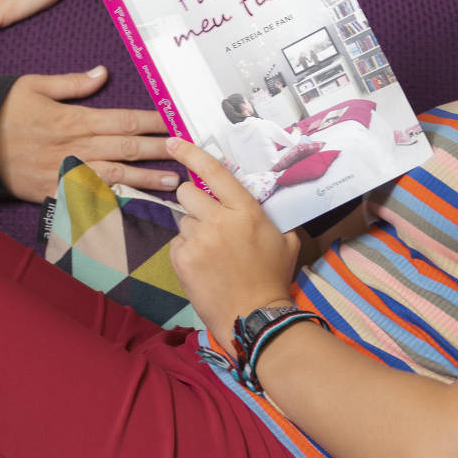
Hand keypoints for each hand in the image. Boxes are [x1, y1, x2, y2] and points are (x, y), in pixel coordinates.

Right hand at [0, 68, 181, 201]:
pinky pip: (91, 199)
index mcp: (74, 120)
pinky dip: (115, 203)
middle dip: (160, 151)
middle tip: (187, 154)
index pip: (123, 120)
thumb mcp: (34, 85)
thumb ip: (72, 83)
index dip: (152, 121)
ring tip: (173, 183)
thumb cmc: (1, 111)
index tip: (173, 121)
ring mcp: (67, 173)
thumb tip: (102, 73)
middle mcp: (75, 147)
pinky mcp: (55, 193)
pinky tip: (135, 205)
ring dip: (147, 180)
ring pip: (116, 177)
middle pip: (127, 150)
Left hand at [164, 138, 298, 337]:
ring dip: (194, 232)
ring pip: (183, 221)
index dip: (190, 152)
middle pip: (186, 193)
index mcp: (246, 210)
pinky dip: (188, 253)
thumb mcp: (285, 241)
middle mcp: (220, 220)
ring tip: (213, 254)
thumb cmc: (272, 278)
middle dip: (192, 201)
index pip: (214, 171)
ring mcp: (199, 240)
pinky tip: (204, 268)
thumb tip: (266, 200)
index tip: (173, 141)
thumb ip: (272, 217)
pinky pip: (178, 244)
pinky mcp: (183, 259)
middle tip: (207, 219)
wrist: (253, 316)